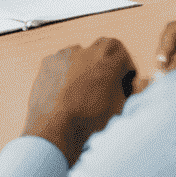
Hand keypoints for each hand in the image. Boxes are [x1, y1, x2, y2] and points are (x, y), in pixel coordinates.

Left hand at [22, 38, 135, 166]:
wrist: (58, 129)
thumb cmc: (89, 122)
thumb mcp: (120, 107)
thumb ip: (126, 90)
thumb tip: (127, 86)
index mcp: (107, 61)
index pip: (120, 50)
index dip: (123, 65)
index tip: (122, 77)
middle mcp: (86, 52)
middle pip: (102, 46)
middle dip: (106, 60)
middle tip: (105, 79)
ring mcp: (64, 55)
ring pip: (80, 53)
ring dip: (85, 66)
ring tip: (83, 89)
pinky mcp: (48, 63)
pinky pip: (61, 62)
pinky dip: (65, 71)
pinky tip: (66, 89)